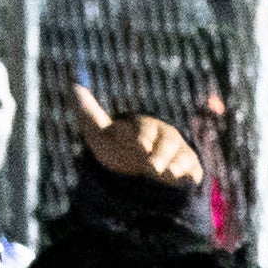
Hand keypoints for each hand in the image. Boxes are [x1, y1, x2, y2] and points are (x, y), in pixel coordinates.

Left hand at [69, 83, 199, 190]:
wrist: (134, 178)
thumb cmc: (117, 153)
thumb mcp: (100, 136)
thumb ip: (89, 114)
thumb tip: (74, 86)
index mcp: (145, 127)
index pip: (146, 127)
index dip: (143, 135)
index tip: (139, 145)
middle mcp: (165, 138)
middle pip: (168, 141)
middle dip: (160, 154)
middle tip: (152, 166)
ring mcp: (178, 155)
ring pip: (182, 155)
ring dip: (176, 165)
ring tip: (169, 174)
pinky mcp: (189, 170)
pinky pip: (193, 170)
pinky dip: (190, 175)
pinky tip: (183, 181)